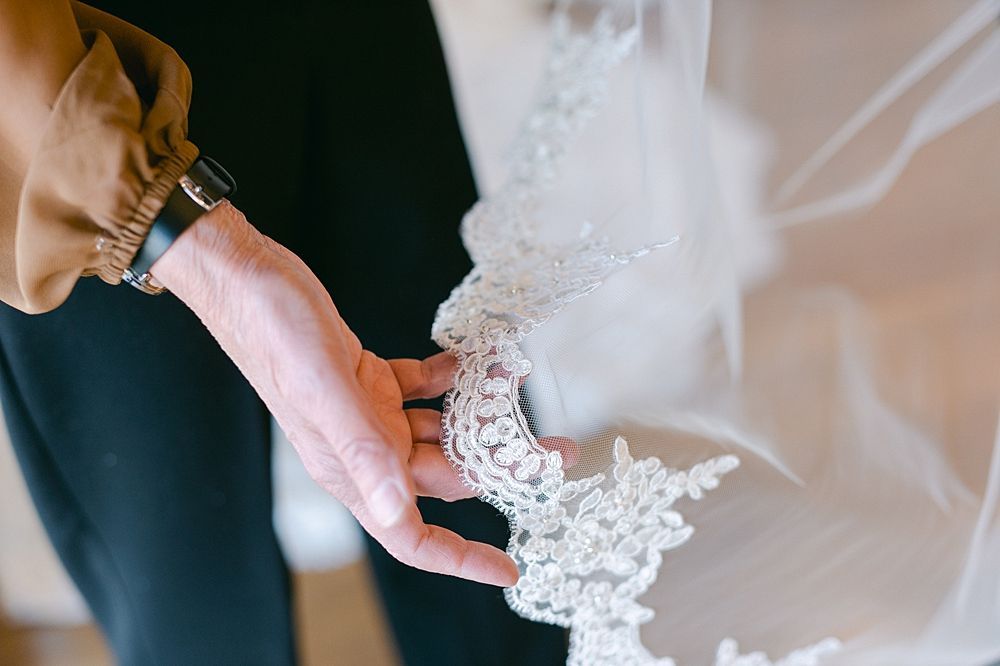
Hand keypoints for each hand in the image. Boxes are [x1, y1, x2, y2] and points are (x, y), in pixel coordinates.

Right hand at [152, 201, 518, 586]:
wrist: (246, 278)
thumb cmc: (272, 335)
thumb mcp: (324, 392)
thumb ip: (362, 451)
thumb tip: (395, 512)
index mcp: (348, 468)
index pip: (408, 533)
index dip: (459, 558)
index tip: (507, 567)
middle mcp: (363, 448)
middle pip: (442, 476)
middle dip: (498, 464)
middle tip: (553, 447)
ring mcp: (367, 413)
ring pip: (440, 430)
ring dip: (481, 415)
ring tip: (520, 393)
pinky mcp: (369, 378)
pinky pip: (423, 388)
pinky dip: (451, 377)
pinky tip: (474, 361)